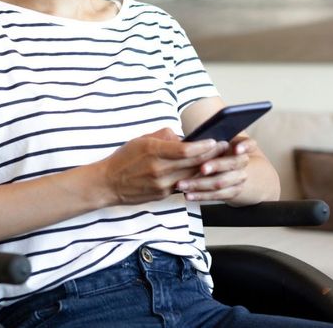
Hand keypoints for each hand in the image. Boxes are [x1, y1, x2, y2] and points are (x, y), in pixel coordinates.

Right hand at [98, 127, 230, 205]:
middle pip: (193, 163)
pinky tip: (203, 173)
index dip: (203, 146)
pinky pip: (183, 184)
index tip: (215, 140)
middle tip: (225, 148)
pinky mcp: (163, 195)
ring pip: (192, 176)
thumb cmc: (123, 159)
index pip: (185, 150)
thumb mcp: (141, 140)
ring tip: (219, 160)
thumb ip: (163, 137)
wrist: (108, 183)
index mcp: (153, 151)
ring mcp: (161, 184)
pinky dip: (194, 178)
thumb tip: (182, 137)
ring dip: (207, 168)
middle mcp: (159, 169)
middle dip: (211, 155)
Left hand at [174, 135, 255, 201]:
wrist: (227, 170)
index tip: (236, 149)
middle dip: (217, 165)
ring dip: (201, 184)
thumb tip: (178, 139)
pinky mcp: (233, 192)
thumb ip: (201, 140)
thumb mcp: (208, 143)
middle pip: (234, 163)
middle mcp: (242, 161)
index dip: (244, 146)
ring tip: (182, 185)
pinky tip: (188, 195)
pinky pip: (218, 195)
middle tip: (201, 168)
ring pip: (222, 182)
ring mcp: (239, 178)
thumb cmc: (210, 152)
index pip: (249, 144)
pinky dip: (201, 195)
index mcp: (238, 145)